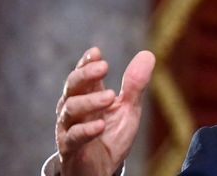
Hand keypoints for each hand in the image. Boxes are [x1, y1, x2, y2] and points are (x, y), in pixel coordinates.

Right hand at [55, 47, 155, 175]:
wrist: (102, 169)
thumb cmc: (110, 136)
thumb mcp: (128, 109)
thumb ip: (135, 85)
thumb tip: (148, 54)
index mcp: (87, 95)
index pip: (82, 74)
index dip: (87, 62)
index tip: (96, 52)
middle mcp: (74, 108)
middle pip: (72, 86)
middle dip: (86, 74)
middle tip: (104, 66)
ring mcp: (69, 128)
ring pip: (70, 108)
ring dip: (90, 101)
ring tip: (111, 96)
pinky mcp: (70, 149)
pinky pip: (73, 137)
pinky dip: (86, 129)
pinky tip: (100, 125)